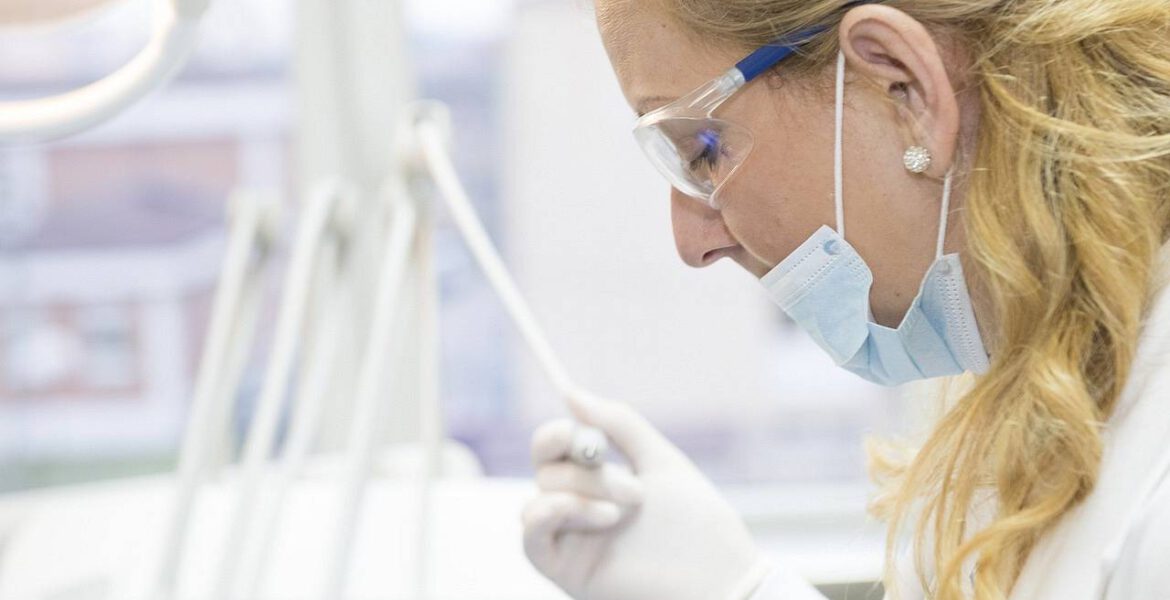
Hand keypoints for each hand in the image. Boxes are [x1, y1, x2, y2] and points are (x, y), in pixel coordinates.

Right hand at [523, 393, 770, 599]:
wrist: (718, 576)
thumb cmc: (698, 524)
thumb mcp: (660, 461)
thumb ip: (619, 425)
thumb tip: (571, 394)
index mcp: (599, 482)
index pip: (554, 450)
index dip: (557, 435)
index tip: (580, 430)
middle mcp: (580, 509)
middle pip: (548, 471)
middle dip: (589, 472)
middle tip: (636, 491)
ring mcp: (571, 540)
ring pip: (539, 498)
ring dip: (579, 494)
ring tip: (624, 513)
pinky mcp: (566, 570)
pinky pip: (531, 538)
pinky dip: (547, 516)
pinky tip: (590, 515)